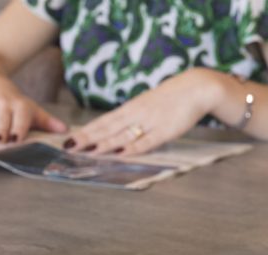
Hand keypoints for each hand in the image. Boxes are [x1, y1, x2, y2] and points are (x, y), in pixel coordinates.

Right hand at [0, 79, 66, 143]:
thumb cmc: (14, 102)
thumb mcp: (31, 109)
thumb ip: (47, 122)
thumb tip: (66, 131)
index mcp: (21, 107)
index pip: (20, 119)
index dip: (18, 129)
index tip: (16, 139)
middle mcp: (4, 106)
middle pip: (2, 122)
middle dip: (0, 132)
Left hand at [66, 68, 223, 154]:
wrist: (196, 87)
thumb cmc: (170, 98)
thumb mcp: (146, 104)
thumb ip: (130, 117)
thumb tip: (111, 131)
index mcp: (131, 108)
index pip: (104, 122)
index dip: (87, 131)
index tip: (70, 139)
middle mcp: (136, 114)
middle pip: (108, 128)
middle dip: (88, 138)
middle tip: (70, 146)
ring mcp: (150, 122)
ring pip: (124, 135)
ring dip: (105, 144)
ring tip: (88, 151)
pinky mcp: (165, 131)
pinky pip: (147, 141)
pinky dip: (133, 148)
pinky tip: (121, 154)